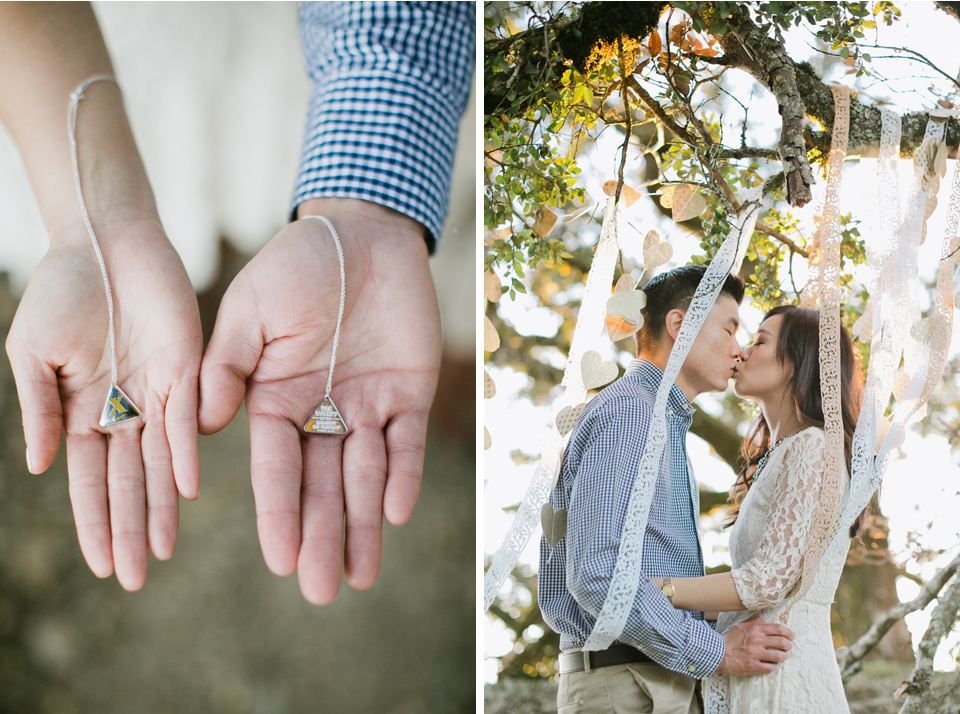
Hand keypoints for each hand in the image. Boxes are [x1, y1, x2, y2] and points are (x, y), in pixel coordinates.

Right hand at [5, 218, 202, 590]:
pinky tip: (187, 489)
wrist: (105, 241)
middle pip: (127, 482)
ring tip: (162, 551)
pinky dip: (185, 455)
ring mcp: (158, 394)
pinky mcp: (187, 370)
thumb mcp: (33, 353)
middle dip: (128, 530)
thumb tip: (37, 467)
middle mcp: (124, 411)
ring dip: (161, 507)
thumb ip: (39, 408)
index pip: (88, 481)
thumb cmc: (63, 291)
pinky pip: (188, 419)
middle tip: (133, 579)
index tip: (97, 565)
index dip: (92, 521)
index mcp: (82, 411)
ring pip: (160, 463)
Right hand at [198, 200, 440, 604]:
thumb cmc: (298, 265)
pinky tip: (394, 514)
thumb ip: (229, 365)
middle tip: (321, 591)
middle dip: (322, 534)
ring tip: (360, 576)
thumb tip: (207, 423)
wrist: (362, 233)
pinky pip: (408, 443)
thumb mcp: (252, 310)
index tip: (280, 559)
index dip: (278, 512)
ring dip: (364, 524)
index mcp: (277, 399)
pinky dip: (403, 476)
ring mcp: (368, 406)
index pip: (275, 467)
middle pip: (322, 485)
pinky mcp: (410, 394)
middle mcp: (322, 413)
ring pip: (366, 475)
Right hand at [716, 618, 794, 675]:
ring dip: (783, 656)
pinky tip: (770, 664)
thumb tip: (765, 621)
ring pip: (779, 656)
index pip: (778, 628)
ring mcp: (755, 654)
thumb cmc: (730, 640)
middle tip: (788, 647)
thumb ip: (754, 623)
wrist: (717, 653)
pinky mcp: (753, 666)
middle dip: (788, 645)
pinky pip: (770, 668)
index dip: (788, 633)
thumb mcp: (741, 626)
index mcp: (755, 629)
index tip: (791, 636)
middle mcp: (757, 641)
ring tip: (782, 656)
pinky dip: (773, 666)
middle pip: (782, 642)